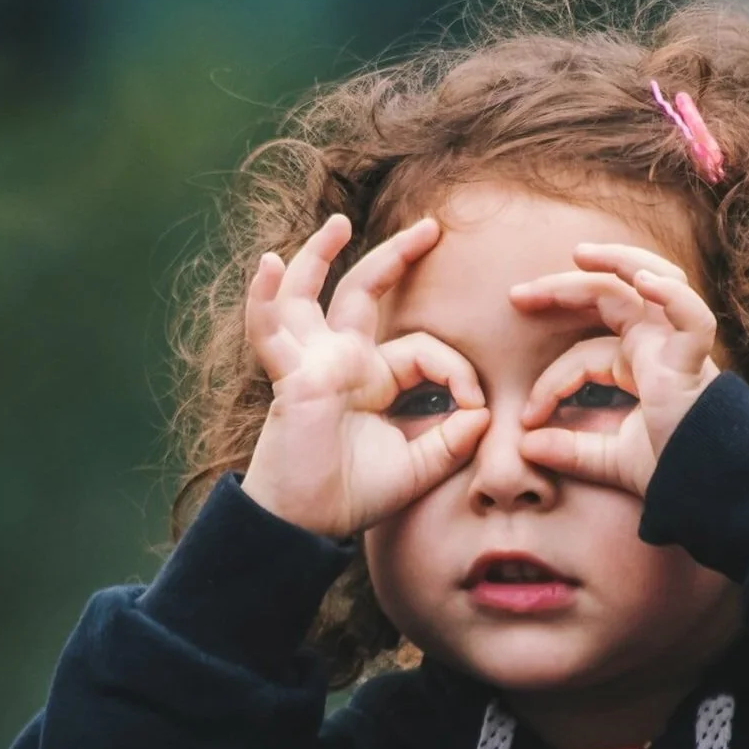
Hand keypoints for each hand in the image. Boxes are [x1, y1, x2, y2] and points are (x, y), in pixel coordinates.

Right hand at [241, 215, 488, 536]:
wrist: (307, 525)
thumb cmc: (353, 495)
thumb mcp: (419, 467)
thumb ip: (453, 440)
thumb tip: (484, 413)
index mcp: (373, 379)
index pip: (423, 349)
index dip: (457, 371)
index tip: (478, 407)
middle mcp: (341, 361)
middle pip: (366, 293)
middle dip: (397, 258)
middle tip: (432, 227)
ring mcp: (311, 363)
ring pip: (310, 296)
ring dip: (319, 256)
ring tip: (338, 223)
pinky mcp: (290, 377)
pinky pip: (270, 331)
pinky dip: (265, 298)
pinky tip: (269, 266)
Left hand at [508, 243, 719, 496]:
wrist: (711, 490)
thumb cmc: (673, 471)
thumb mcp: (611, 461)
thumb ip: (571, 452)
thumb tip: (525, 446)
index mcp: (639, 364)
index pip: (583, 354)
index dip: (550, 382)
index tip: (526, 418)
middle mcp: (658, 346)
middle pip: (609, 297)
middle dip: (563, 288)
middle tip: (516, 296)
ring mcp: (678, 346)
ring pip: (652, 281)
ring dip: (617, 261)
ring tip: (580, 254)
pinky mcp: (695, 359)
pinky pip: (690, 316)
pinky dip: (671, 294)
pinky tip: (642, 280)